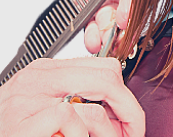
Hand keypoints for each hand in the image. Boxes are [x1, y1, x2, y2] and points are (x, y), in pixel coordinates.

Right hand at [0, 57, 144, 136]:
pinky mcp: (25, 120)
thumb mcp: (45, 107)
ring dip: (110, 131)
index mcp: (46, 70)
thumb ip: (76, 97)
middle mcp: (38, 78)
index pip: (102, 66)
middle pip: (107, 77)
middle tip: (133, 130)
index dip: (123, 91)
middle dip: (128, 107)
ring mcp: (30, 98)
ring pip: (95, 101)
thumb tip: (117, 108)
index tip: (129, 114)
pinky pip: (72, 119)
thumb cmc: (14, 131)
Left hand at [84, 0, 131, 53]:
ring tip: (103, 46)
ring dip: (112, 37)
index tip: (125, 18)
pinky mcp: (95, 7)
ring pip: (116, 21)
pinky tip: (93, 42)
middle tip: (120, 40)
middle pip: (132, 8)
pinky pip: (97, 25)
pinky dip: (95, 36)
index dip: (132, 3)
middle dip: (128, 28)